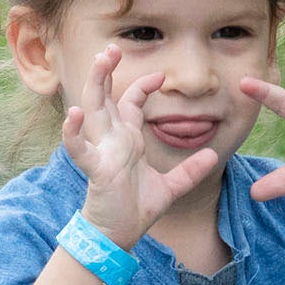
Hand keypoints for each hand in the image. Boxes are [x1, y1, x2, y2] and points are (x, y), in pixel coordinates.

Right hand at [62, 44, 219, 248]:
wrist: (118, 236)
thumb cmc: (136, 210)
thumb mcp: (171, 188)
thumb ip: (190, 171)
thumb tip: (211, 155)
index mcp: (127, 140)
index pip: (130, 102)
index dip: (142, 85)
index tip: (160, 76)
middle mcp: (112, 140)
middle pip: (105, 96)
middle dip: (107, 71)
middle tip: (113, 48)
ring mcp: (102, 152)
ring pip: (92, 110)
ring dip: (94, 85)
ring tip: (100, 62)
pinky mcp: (96, 169)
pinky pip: (80, 148)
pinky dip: (73, 133)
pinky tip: (73, 114)